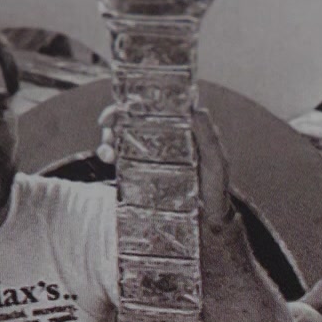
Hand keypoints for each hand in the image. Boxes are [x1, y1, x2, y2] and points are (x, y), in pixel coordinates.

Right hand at [98, 105, 235, 228]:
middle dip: (113, 119)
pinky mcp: (141, 171)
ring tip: (107, 150)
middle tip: (105, 125)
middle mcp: (162, 137)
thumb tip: (198, 110)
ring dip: (108, 137)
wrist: (208, 219)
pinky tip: (108, 160)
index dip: (134, 103)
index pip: (153, 107)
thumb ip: (209, 139)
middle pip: (132, 119)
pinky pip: (121, 158)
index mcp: (179, 129)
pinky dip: (109, 154)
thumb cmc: (216, 187)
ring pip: (122, 137)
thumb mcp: (216, 161)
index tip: (118, 108)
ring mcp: (150, 154)